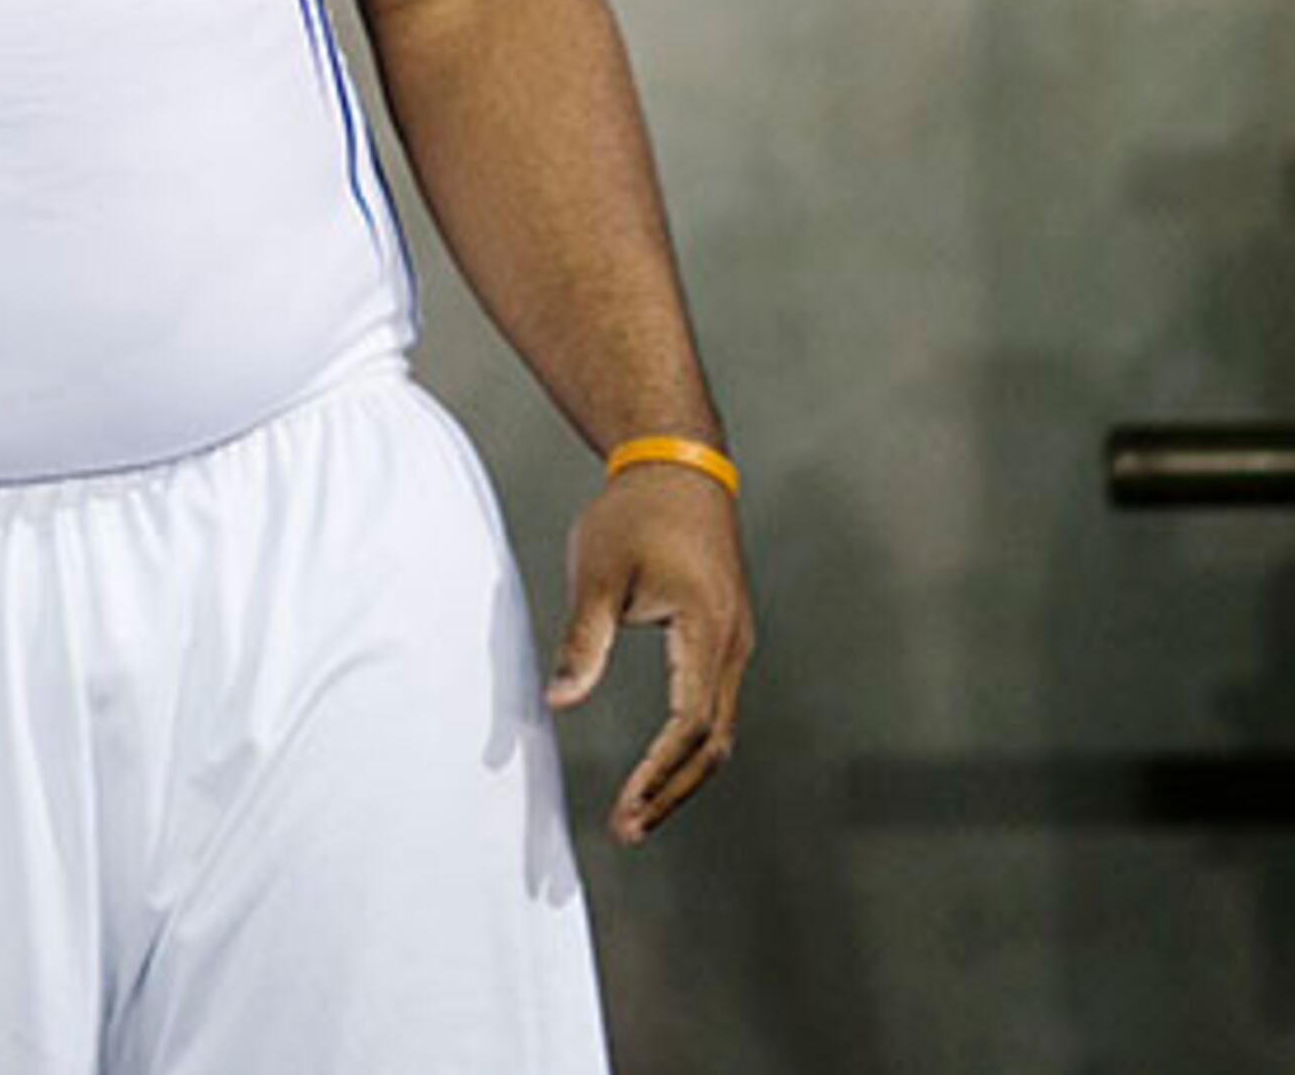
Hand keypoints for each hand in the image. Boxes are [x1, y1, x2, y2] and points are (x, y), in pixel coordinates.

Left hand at [541, 460, 754, 842]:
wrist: (678, 465)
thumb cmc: (634, 514)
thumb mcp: (597, 573)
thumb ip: (582, 640)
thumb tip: (559, 703)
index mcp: (706, 630)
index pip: (688, 724)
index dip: (657, 774)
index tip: (624, 808)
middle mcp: (733, 644)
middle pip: (713, 743)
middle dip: (672, 792)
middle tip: (628, 830)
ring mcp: (735, 641)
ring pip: (719, 730)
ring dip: (682, 776)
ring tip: (639, 812)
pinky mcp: (725, 636)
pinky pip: (715, 706)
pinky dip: (689, 745)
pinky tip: (658, 765)